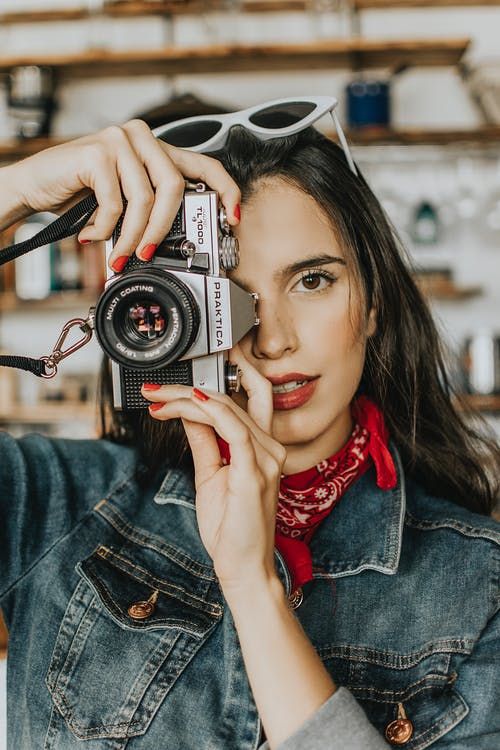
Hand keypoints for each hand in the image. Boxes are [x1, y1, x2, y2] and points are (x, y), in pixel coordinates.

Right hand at [3, 119, 239, 269]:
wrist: (33, 186)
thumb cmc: (81, 195)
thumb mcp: (126, 201)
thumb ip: (153, 207)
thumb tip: (186, 235)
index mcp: (156, 149)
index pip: (204, 164)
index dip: (225, 191)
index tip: (233, 217)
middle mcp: (142, 137)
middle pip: (174, 188)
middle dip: (162, 229)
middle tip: (149, 253)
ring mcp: (120, 140)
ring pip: (144, 200)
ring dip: (131, 236)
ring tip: (118, 253)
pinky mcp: (97, 151)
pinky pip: (115, 203)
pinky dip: (104, 228)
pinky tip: (92, 233)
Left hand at [141, 344, 286, 593]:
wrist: (243, 566)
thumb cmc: (231, 528)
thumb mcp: (209, 474)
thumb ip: (203, 441)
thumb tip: (188, 414)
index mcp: (261, 448)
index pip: (233, 403)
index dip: (200, 391)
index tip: (163, 394)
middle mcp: (269, 448)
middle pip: (227, 401)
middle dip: (185, 390)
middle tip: (154, 390)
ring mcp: (265, 459)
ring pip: (226, 410)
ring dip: (187, 399)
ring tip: (158, 399)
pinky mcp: (254, 472)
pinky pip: (235, 430)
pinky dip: (212, 411)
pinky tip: (189, 402)